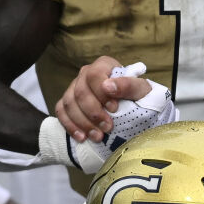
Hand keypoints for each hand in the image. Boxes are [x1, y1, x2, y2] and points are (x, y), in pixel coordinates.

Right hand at [47, 60, 177, 175]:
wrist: (136, 110)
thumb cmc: (139, 98)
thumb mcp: (142, 91)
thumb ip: (129, 85)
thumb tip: (107, 86)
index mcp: (104, 66)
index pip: (94, 75)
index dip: (101, 93)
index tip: (114, 109)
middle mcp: (86, 74)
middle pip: (80, 91)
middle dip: (93, 113)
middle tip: (107, 128)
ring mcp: (74, 88)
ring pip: (70, 103)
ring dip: (82, 122)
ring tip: (97, 137)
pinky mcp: (68, 103)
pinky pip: (61, 112)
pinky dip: (70, 126)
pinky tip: (82, 137)